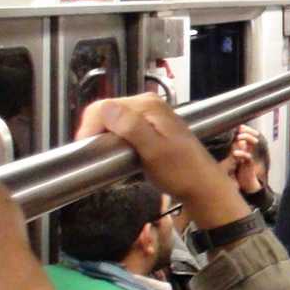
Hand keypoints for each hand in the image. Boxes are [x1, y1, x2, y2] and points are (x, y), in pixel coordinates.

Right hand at [76, 94, 246, 227]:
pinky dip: (116, 139)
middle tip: (98, 156)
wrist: (203, 186)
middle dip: (97, 132)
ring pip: (112, 121)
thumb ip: (132, 128)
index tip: (87, 149)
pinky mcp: (150, 127)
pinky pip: (123, 128)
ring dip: (105, 136)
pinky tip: (119, 153)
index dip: (89, 128)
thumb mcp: (154, 151)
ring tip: (107, 156)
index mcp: (148, 105)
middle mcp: (148, 104)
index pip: (103, 107)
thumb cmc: (181, 171)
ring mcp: (149, 115)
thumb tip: (106, 108)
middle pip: (106, 111)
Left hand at [232, 124, 263, 194]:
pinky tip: (235, 153)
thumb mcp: (228, 158)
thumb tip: (218, 143)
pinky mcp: (249, 163)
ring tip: (239, 138)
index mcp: (241, 147)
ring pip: (252, 142)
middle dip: (246, 130)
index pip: (245, 134)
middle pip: (250, 135)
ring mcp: (248, 155)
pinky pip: (247, 156)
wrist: (243, 183)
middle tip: (240, 129)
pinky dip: (241, 153)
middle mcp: (246, 149)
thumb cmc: (235, 170)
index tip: (238, 125)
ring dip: (246, 138)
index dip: (243, 128)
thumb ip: (227, 151)